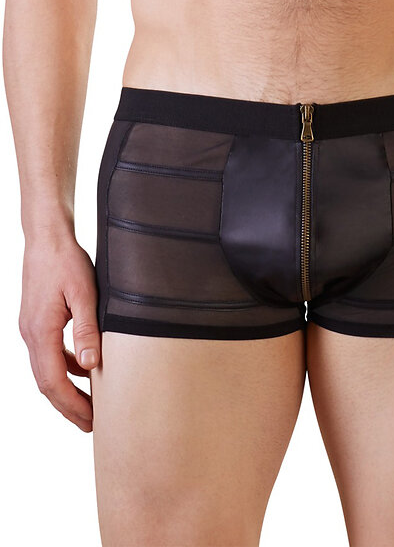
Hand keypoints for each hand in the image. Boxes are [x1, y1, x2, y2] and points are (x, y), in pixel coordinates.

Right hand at [19, 234, 101, 431]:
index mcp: (41, 331)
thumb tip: (91, 366)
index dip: (72, 404)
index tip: (91, 420)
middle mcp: (31, 334)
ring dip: (66, 390)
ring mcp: (32, 329)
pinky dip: (65, 368)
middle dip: (68, 406)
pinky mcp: (38, 323)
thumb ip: (88, 331)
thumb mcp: (84, 295)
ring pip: (46, 371)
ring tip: (89, 405)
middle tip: (91, 425)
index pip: (53, 381)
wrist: (47, 239)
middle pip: (46, 383)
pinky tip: (84, 370)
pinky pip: (50, 355)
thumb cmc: (67, 262)